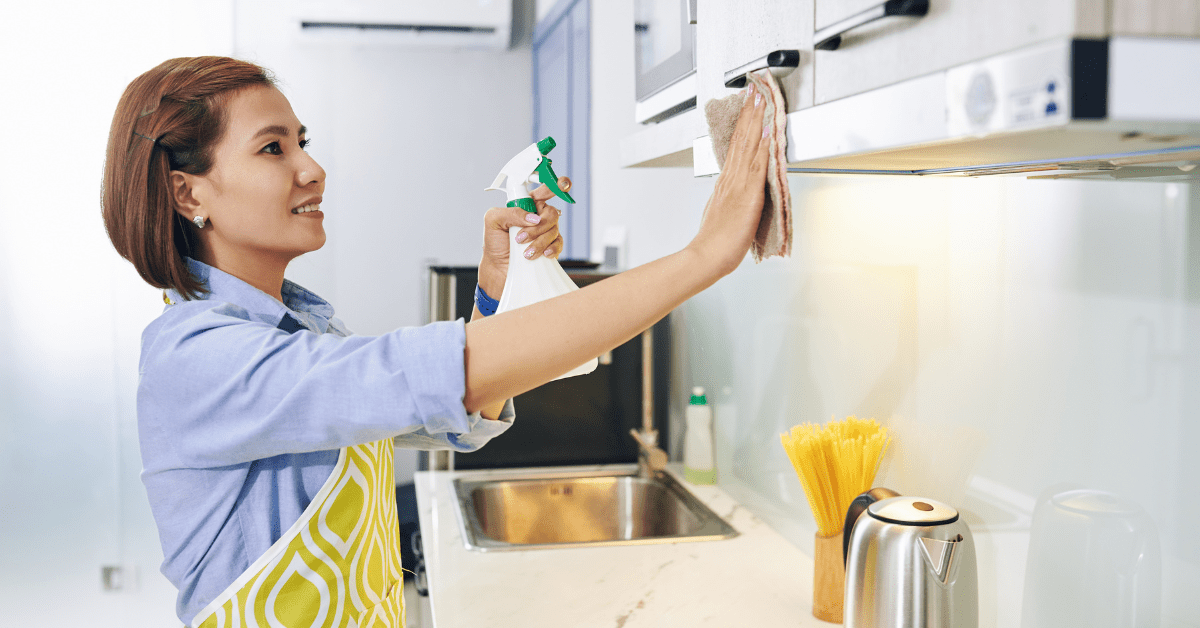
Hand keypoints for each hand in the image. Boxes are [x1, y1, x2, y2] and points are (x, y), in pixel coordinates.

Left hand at [478, 177, 569, 298]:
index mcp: (526, 206)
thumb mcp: (493, 220)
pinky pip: (559, 243)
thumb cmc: (494, 243)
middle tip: (521, 238)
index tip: (564, 184)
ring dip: (539, 241)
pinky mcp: (550, 247)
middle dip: (539, 226)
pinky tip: (543, 254)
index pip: (543, 191)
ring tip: (525, 252)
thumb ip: (511, 212)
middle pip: (551, 213)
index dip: (556, 185)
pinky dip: (552, 249)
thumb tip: (533, 218)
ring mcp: (545, 232)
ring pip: (554, 230)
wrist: (498, 268)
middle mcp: (538, 217)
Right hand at [689, 83, 768, 274]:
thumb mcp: (723, 212)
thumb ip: (731, 198)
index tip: (748, 105)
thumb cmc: (715, 242)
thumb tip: (739, 192)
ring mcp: (739, 184)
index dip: (743, 124)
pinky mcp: (749, 194)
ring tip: (761, 99)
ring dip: (756, 120)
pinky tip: (767, 130)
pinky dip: (762, 145)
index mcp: (726, 182)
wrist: (707, 255)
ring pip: (749, 145)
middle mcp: (731, 178)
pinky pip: (758, 164)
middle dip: (749, 112)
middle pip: (742, 138)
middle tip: (754, 90)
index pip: (736, 146)